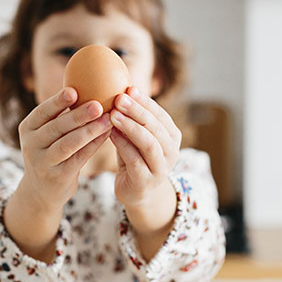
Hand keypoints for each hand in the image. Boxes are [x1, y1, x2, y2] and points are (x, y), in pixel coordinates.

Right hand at [18, 87, 111, 211]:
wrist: (41, 190)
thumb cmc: (50, 152)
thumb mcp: (45, 134)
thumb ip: (59, 115)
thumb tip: (86, 83)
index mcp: (28, 128)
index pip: (41, 112)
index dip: (56, 101)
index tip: (73, 91)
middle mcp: (31, 145)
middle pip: (56, 127)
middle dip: (78, 115)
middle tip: (98, 104)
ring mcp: (43, 162)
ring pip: (68, 144)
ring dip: (90, 131)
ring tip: (108, 119)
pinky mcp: (58, 176)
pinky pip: (79, 158)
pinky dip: (94, 145)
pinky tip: (108, 134)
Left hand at [109, 86, 181, 232]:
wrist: (138, 193)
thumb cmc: (135, 157)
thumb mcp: (137, 136)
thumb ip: (134, 118)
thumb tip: (120, 87)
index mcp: (172, 136)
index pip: (161, 115)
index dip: (145, 101)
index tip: (129, 88)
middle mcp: (171, 152)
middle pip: (155, 127)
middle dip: (137, 111)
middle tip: (119, 98)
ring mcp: (160, 168)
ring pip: (148, 143)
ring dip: (130, 126)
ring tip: (113, 114)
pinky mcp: (146, 181)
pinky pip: (134, 159)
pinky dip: (122, 144)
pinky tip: (110, 133)